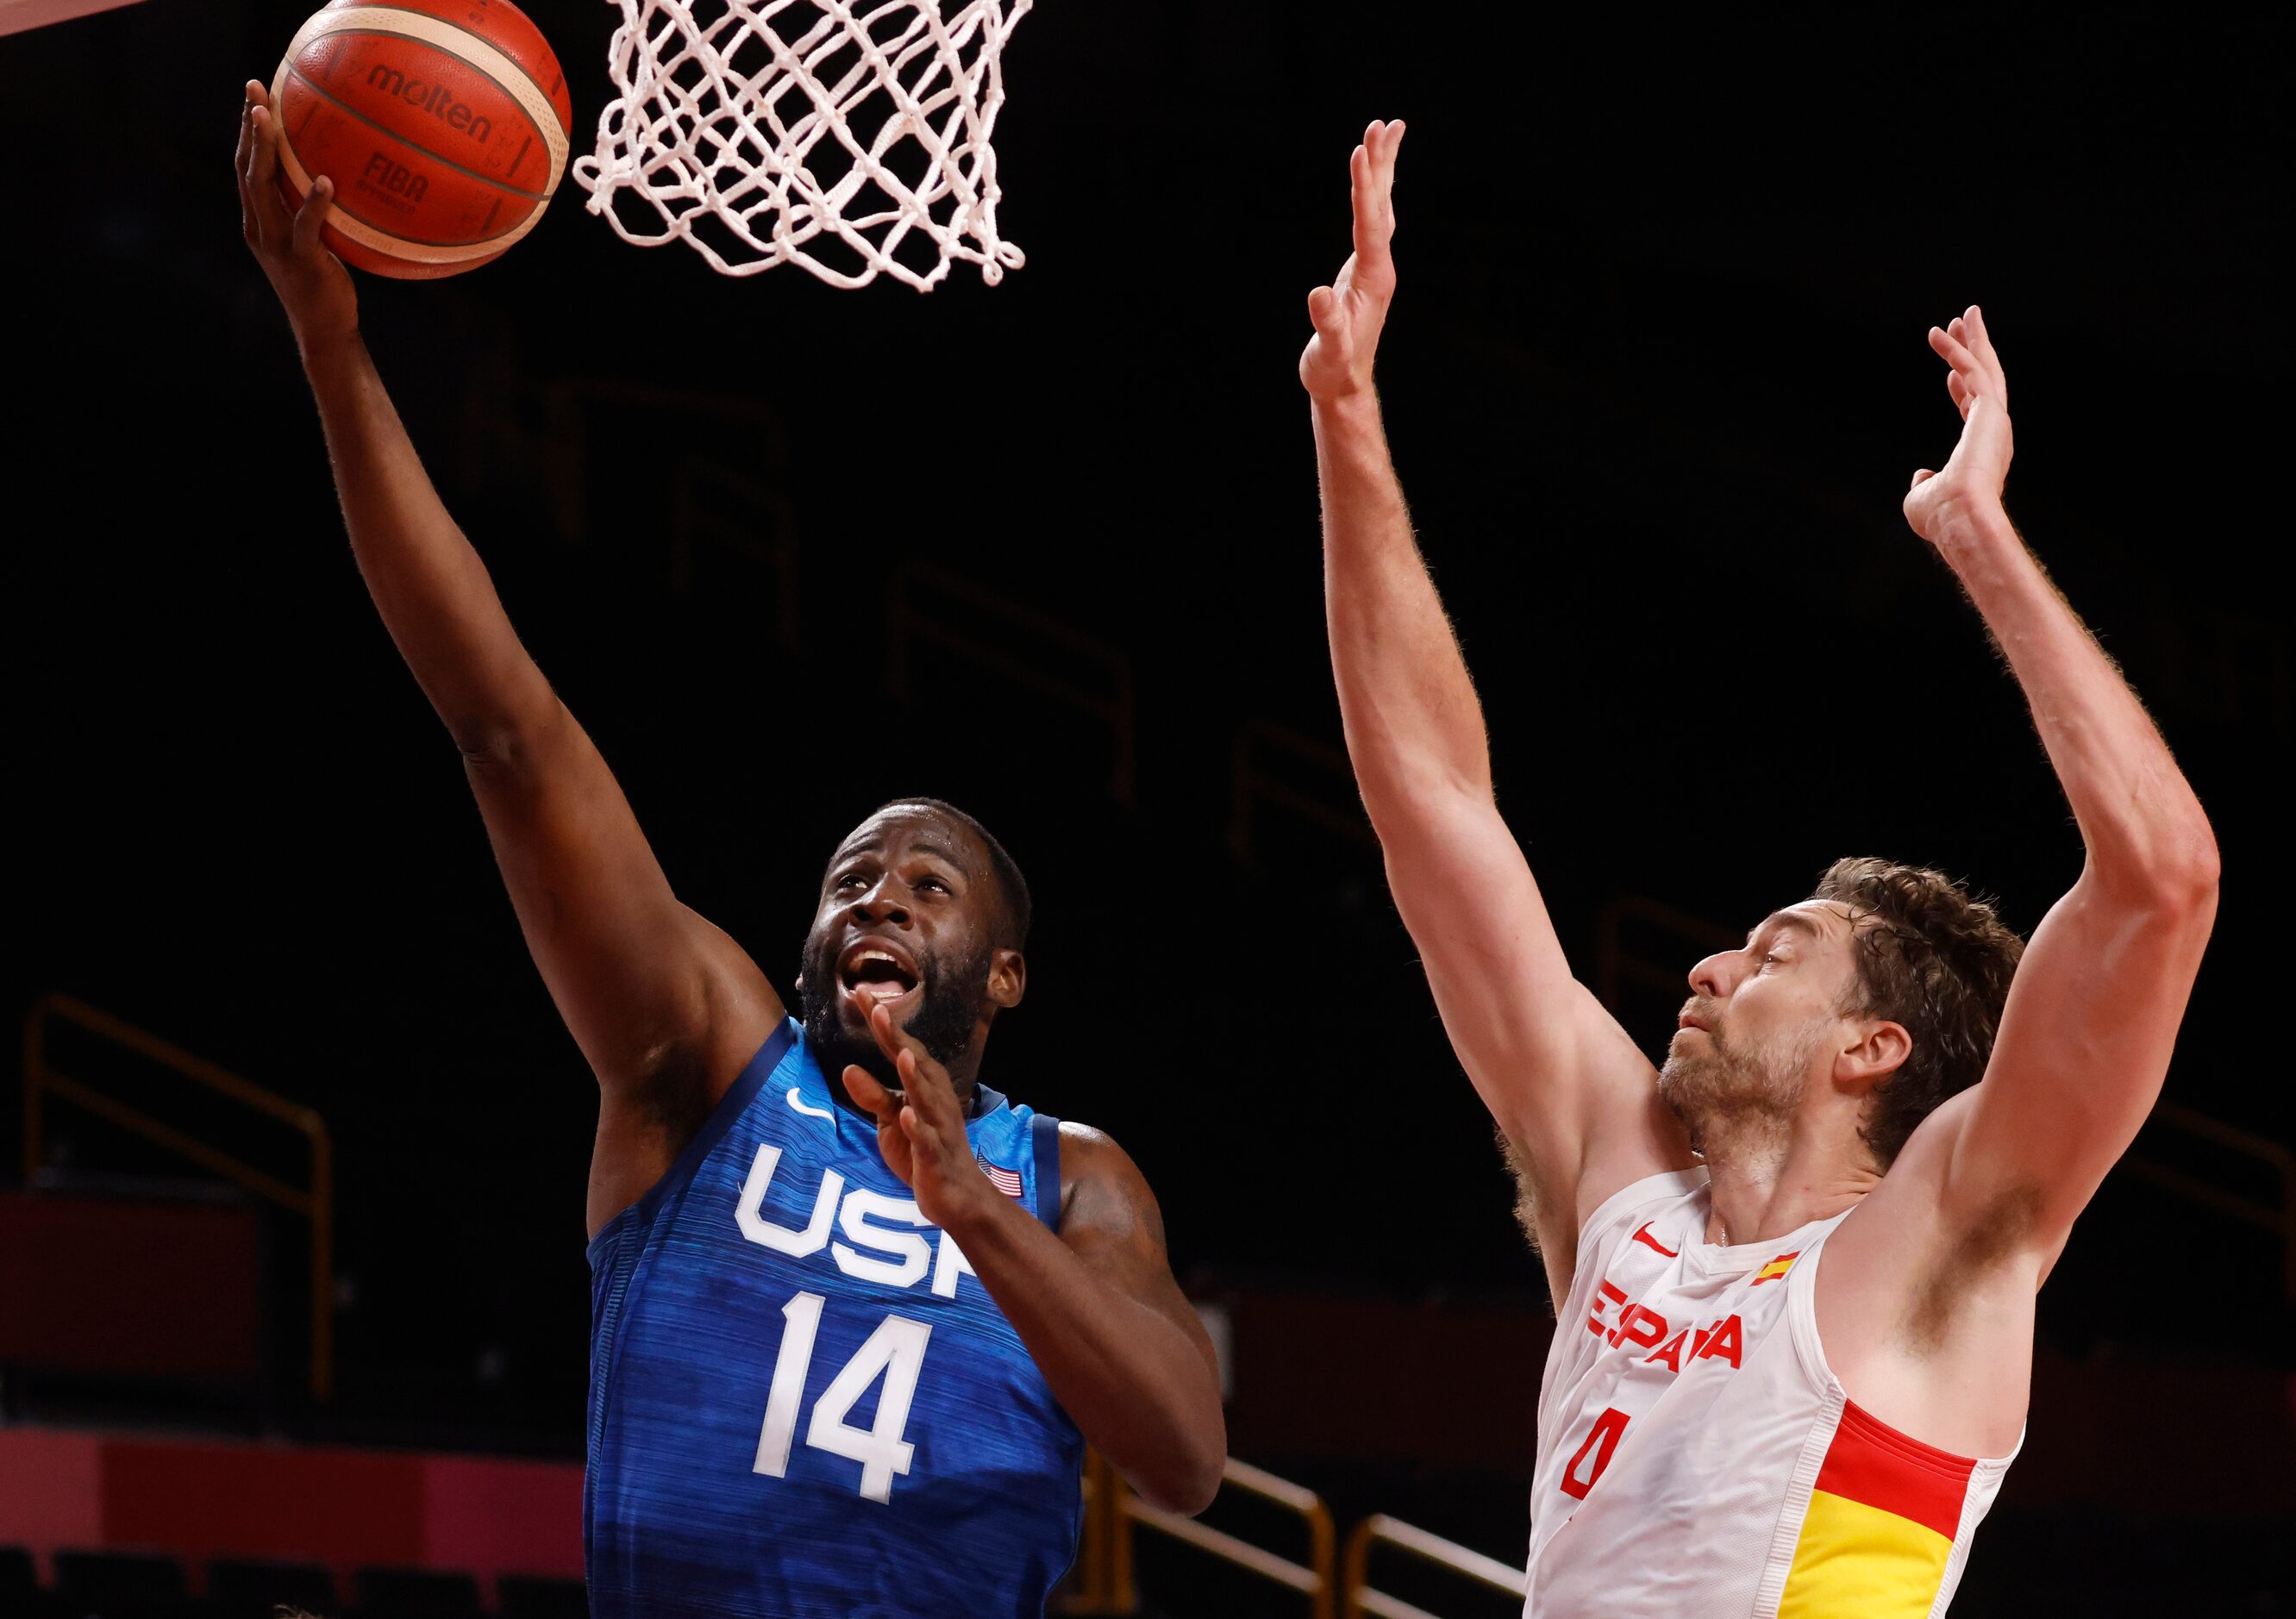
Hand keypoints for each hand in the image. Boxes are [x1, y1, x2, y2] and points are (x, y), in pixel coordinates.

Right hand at [237, 79, 357, 350]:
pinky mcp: (303, 261)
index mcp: (258, 219)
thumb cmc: (326, 282)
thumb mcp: (316, 239)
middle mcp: (259, 226)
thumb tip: (344, 173)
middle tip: (254, 88)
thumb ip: (317, 210)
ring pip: (263, 188)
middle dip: (249, 125)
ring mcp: (277, 244)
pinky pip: (306, 227)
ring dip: (266, 150)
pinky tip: (326, 181)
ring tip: (272, 117)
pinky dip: (314, 202)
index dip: (247, 128)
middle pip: (246, 166)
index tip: (254, 93)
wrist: (325, 330)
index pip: (246, 165)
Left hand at [840, 996, 1000, 1231]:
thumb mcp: (891, 1120)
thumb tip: (848, 1069)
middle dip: (896, 1037)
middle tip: (877, 1009)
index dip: (882, 1024)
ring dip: (914, 1076)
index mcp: (924, 1086)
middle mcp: (935, 1100)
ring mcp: (938, 1128)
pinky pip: (927, 1141)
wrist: (957, 1197)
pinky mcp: (936, 1158)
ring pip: (926, 1098)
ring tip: (900, 1054)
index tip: (862, 994)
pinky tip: (907, 1114)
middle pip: (914, 1063)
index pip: (899, 1049)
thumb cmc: (924, 1152)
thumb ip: (872, 1095)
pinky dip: (918, 1127)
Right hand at [1300, 119, 1404, 402]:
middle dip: (1381, 164)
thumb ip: (1327, 323)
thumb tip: (1318, 295)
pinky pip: (1373, 219)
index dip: (1364, 187)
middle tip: (1382, 124)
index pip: (1370, 222)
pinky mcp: (1365, 268)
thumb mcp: (1329, 348)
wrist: (1343, 385)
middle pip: (1382, 204)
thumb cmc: (1333, 367)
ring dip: (1382, 169)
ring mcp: (1375, 264)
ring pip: (1381, 207)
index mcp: (1374, 276)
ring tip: (1385, 131)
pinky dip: (1372, 192)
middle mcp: (1380, 265)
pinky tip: (1372, 177)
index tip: (1360, 152)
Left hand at [1904, 305, 2012, 547]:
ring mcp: (1995, 419)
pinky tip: (1939, 333)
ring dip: (1975, 339)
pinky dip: (1955, 350)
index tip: (1950, 373)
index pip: (1973, 411)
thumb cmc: (1940, 516)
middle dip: (1976, 351)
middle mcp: (1994, 432)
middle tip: (1967, 324)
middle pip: (1986, 380)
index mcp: (1982, 450)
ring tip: (1966, 313)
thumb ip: (1924, 484)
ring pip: (1985, 369)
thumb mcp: (1922, 498)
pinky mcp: (1990, 409)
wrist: (1959, 517)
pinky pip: (1971, 370)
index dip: (1961, 389)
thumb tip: (1921, 476)